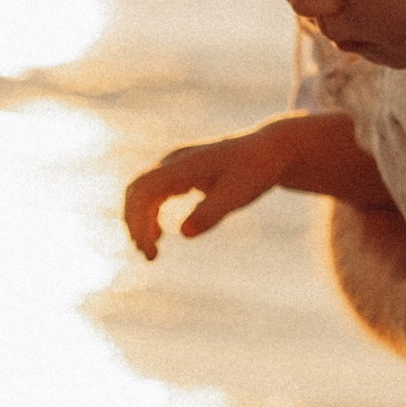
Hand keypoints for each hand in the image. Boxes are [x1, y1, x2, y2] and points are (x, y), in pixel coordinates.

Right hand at [123, 131, 284, 259]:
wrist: (270, 150)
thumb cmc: (256, 170)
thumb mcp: (238, 195)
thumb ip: (211, 213)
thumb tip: (184, 234)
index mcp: (185, 164)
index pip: (144, 189)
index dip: (138, 220)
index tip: (150, 250)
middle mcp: (174, 161)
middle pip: (137, 191)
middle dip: (135, 225)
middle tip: (149, 257)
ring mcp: (176, 166)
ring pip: (142, 193)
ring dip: (140, 222)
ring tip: (151, 253)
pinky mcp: (181, 173)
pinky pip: (154, 193)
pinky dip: (150, 215)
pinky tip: (158, 235)